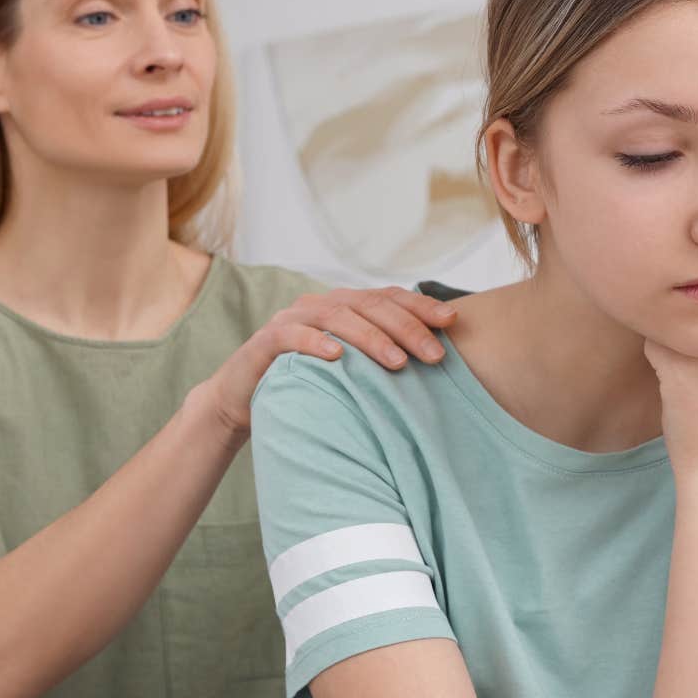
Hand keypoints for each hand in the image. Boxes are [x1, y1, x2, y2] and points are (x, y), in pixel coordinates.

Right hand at [203, 286, 456, 436]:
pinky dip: (315, 343)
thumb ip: (381, 357)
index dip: (421, 306)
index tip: (452, 323)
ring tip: (398, 362)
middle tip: (434, 355)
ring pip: (337, 317)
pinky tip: (337, 356)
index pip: (389, 298)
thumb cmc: (309, 386)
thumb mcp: (351, 371)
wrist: (244, 400)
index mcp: (344, 306)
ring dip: (371, 338)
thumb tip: (437, 360)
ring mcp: (291, 320)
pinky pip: (292, 336)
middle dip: (406, 328)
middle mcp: (320, 305)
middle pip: (370, 305)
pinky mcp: (265, 341)